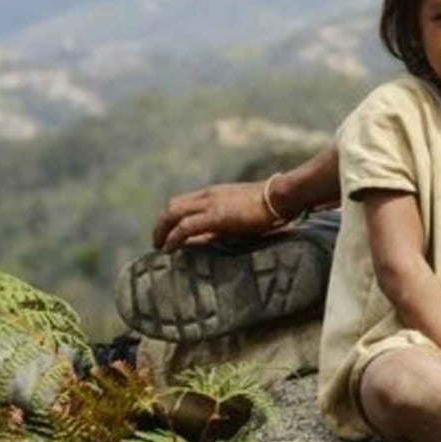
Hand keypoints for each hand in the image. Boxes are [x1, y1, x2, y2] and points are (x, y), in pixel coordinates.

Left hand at [152, 182, 279, 249]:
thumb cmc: (270, 204)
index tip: (169, 234)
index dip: (172, 218)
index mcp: (215, 192)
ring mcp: (210, 204)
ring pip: (172, 214)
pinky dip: (173, 238)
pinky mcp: (215, 217)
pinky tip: (170, 249)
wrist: (282, 196)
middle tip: (158, 242)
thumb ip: (227, 220)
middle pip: (172, 206)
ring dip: (162, 231)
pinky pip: (185, 227)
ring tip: (160, 247)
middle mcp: (208, 195)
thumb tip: (217, 234)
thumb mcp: (242, 209)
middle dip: (161, 225)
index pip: (183, 202)